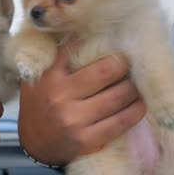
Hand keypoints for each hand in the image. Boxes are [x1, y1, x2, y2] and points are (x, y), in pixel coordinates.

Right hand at [18, 44, 146, 165]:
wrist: (33, 141)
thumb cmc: (42, 101)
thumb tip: (93, 33)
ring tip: (138, 81)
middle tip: (131, 62)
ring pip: (117, 97)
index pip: (81, 50)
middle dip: (124, 64)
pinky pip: (120, 122)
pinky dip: (135, 110)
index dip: (104, 45)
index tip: (117, 43)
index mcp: (50, 76)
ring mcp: (74, 121)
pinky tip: (140, 103)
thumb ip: (62, 56)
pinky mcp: (87, 141)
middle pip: (106, 72)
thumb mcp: (43, 74)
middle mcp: (60, 97)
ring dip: (134, 87)